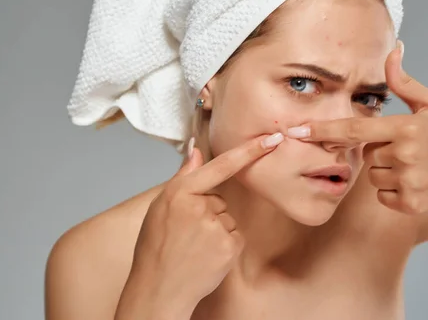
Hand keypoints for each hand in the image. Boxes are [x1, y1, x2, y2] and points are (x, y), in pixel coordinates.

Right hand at [122, 133, 283, 318]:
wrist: (159, 289)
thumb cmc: (156, 247)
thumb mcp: (160, 207)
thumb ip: (182, 177)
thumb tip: (195, 151)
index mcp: (179, 192)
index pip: (220, 165)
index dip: (249, 151)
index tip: (272, 139)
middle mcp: (199, 206)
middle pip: (219, 198)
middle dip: (207, 211)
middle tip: (185, 232)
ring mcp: (216, 227)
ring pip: (226, 218)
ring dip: (215, 229)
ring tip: (193, 246)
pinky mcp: (229, 246)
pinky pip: (233, 235)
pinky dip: (223, 244)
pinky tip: (205, 255)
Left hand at [287, 42, 427, 215]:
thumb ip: (403, 81)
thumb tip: (394, 49)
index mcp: (404, 128)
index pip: (354, 130)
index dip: (324, 131)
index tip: (299, 131)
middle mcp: (404, 155)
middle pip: (366, 157)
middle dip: (381, 153)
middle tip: (410, 151)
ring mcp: (409, 181)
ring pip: (374, 178)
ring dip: (388, 173)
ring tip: (417, 167)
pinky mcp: (412, 204)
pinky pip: (384, 197)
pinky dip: (396, 192)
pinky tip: (418, 183)